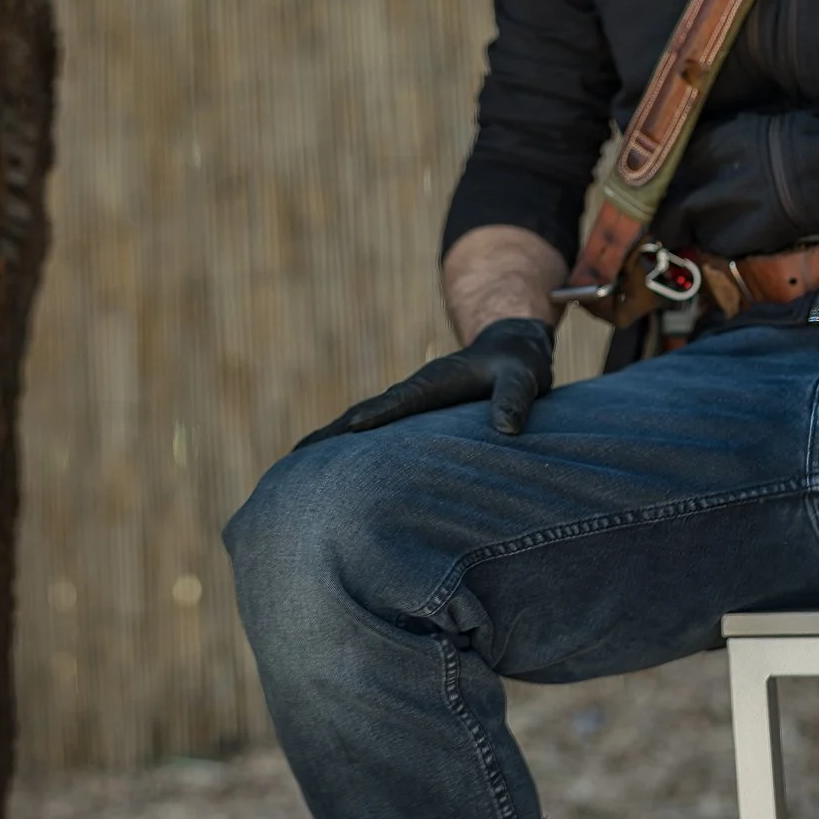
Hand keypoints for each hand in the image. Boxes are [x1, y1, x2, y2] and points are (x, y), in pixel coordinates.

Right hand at [294, 318, 555, 445]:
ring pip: (360, 423)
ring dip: (330, 444)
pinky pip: (372, 432)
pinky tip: (332, 470)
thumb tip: (506, 430)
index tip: (347, 433)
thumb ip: (515, 399)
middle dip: (330, 435)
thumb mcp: (524, 377)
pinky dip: (347, 448)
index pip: (398, 402)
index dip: (374, 417)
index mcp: (432, 382)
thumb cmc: (517, 366)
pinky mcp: (410, 417)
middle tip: (294, 460)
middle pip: (362, 414)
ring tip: (296, 470)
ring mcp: (407, 405)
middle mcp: (411, 392)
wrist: (509, 347)